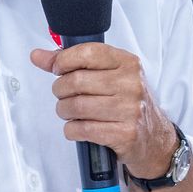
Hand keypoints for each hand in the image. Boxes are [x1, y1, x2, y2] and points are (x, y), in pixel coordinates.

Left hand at [30, 44, 176, 178]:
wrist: (154, 139)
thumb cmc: (127, 104)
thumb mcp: (108, 77)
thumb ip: (73, 64)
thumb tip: (38, 56)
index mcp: (128, 63)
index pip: (88, 52)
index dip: (64, 60)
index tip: (57, 69)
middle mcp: (131, 84)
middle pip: (77, 81)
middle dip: (60, 90)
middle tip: (64, 96)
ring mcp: (130, 110)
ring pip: (77, 106)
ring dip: (64, 111)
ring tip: (69, 112)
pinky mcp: (125, 134)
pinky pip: (83, 129)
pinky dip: (72, 130)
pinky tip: (77, 128)